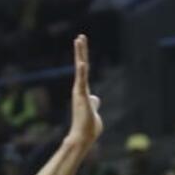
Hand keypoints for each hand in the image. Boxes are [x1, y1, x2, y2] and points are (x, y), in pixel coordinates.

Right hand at [66, 35, 102, 153]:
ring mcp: (80, 92)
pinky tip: (82, 63)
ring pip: (81, 70)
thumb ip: (94, 102)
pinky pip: (82, 82)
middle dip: (81, 51)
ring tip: (79, 40)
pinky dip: (82, 73)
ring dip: (80, 54)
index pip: (84, 72)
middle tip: (80, 36)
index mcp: (83, 91)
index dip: (83, 58)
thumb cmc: (88, 127)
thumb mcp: (93, 110)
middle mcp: (79, 89)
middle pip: (81, 66)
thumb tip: (96, 98)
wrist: (82, 138)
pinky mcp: (81, 97)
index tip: (81, 46)